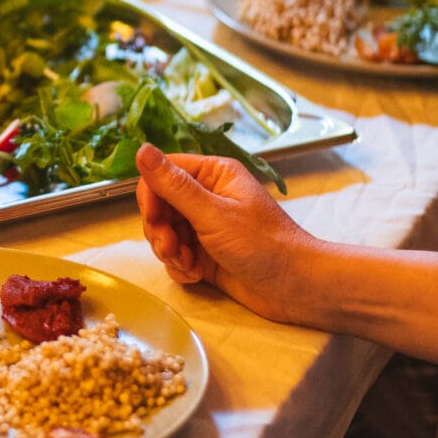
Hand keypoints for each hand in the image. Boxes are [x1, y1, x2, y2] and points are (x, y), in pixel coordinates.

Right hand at [134, 144, 319, 324]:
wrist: (295, 288)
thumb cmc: (263, 244)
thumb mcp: (213, 213)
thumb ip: (174, 185)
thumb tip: (141, 149)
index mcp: (213, 174)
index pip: (162, 173)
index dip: (152, 197)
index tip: (155, 220)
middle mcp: (207, 196)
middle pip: (159, 206)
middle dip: (159, 230)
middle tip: (171, 249)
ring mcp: (205, 226)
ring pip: (164, 233)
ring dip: (169, 251)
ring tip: (188, 265)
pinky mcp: (205, 253)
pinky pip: (176, 255)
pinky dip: (180, 266)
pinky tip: (196, 274)